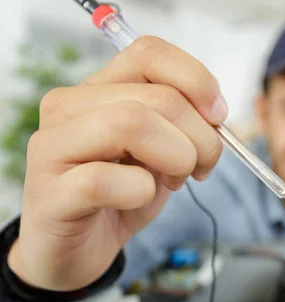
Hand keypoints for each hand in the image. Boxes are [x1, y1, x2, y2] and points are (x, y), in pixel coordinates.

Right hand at [8, 36, 226, 291]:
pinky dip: (141, 192)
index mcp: (99, 88)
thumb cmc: (121, 194)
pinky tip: (138, 200)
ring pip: (130, 123)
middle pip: (158, 96)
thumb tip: (215, 110)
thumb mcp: (162, 150)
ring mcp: (54, 147)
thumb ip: (184, 122)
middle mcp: (69, 106)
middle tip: (201, 166)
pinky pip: (104, 180)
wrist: (77, 249)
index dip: (197, 80)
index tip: (218, 115)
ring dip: (175, 158)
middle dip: (201, 136)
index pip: (150, 52)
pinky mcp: (49, 192)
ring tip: (172, 181)